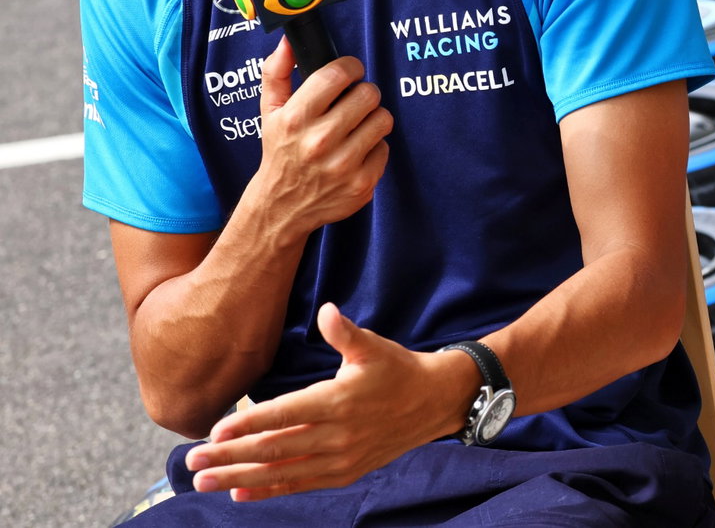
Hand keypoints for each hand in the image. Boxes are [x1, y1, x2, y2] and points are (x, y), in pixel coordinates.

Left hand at [184, 303, 477, 501]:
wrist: (435, 402)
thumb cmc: (398, 369)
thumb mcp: (374, 346)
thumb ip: (345, 332)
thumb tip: (327, 311)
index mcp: (339, 400)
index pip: (284, 414)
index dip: (248, 423)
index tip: (215, 431)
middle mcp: (338, 434)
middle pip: (275, 448)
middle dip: (230, 456)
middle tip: (192, 461)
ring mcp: (342, 457)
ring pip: (283, 471)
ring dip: (240, 477)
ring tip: (204, 481)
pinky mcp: (346, 471)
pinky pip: (302, 483)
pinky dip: (270, 490)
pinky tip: (240, 491)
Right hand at [248, 38, 392, 236]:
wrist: (282, 207)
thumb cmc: (280, 152)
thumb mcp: (270, 112)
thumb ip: (276, 72)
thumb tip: (288, 41)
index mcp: (296, 118)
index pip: (338, 74)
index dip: (350, 67)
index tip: (350, 72)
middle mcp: (319, 141)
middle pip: (369, 94)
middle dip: (363, 94)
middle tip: (353, 103)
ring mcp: (342, 165)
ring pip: (383, 119)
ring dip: (372, 119)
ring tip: (356, 126)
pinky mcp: (361, 184)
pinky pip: (385, 148)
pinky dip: (374, 148)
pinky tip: (356, 152)